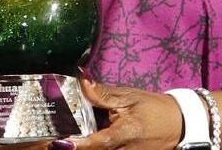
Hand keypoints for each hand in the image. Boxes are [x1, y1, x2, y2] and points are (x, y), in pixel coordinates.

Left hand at [58, 79, 182, 149]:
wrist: (176, 125)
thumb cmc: (152, 108)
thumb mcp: (129, 96)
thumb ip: (103, 93)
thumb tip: (81, 79)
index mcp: (125, 133)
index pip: (98, 142)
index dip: (79, 144)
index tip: (59, 142)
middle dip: (71, 146)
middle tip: (45, 139)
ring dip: (78, 145)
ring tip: (52, 139)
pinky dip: (88, 145)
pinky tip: (73, 140)